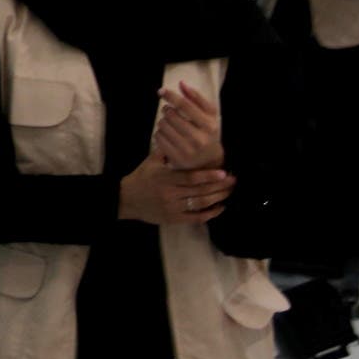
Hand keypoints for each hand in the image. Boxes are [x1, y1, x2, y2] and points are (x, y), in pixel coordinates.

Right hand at [119, 153, 233, 225]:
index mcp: (166, 178)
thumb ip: (166, 152)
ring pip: (200, 204)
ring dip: (217, 198)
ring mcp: (173, 208)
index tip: (223, 172)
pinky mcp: (174, 219)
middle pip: (200, 191)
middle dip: (219, 186)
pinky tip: (220, 207)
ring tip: (229, 192)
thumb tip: (180, 139)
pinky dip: (210, 213)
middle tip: (233, 181)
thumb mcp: (150, 162)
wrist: (125, 199)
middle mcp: (170, 194)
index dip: (208, 176)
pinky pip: (196, 218)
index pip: (191, 178)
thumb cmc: (140, 178)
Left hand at [153, 84, 222, 170]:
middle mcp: (199, 139)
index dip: (171, 96)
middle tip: (168, 111)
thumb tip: (181, 83)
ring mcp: (188, 150)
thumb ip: (196, 98)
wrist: (209, 160)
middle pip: (171, 115)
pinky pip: (158, 138)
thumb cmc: (207, 132)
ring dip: (162, 121)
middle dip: (167, 110)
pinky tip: (167, 134)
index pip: (185, 105)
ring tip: (169, 124)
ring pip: (162, 126)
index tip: (161, 91)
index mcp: (209, 126)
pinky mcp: (177, 158)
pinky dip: (159, 133)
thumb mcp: (209, 115)